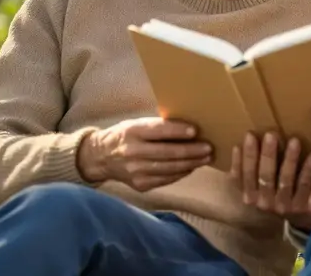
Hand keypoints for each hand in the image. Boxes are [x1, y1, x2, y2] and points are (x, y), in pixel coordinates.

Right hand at [77, 117, 211, 190]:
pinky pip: (166, 179)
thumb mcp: (135, 124)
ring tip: (206, 158)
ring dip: (191, 163)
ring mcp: (136, 171)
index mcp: (132, 132)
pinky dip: (181, 173)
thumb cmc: (124, 135)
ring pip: (169, 168)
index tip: (196, 131)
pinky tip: (191, 167)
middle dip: (191, 151)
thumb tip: (187, 128)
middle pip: (167, 153)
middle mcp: (133, 152)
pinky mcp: (140, 185)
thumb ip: (157, 127)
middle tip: (209, 148)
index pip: (158, 131)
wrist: (101, 157)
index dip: (178, 131)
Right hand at [229, 132, 310, 231]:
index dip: (242, 156)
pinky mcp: (300, 206)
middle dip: (267, 153)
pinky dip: (308, 169)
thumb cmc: (273, 190)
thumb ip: (250, 167)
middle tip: (271, 134)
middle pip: (264, 175)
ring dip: (290, 159)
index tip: (249, 135)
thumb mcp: (256, 182)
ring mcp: (282, 205)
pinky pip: (304, 184)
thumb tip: (245, 139)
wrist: (297, 214)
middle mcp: (263, 202)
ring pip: (285, 179)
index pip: (242, 175)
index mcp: (248, 195)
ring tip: (294, 141)